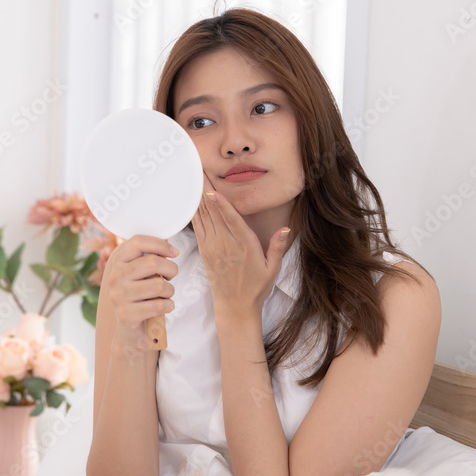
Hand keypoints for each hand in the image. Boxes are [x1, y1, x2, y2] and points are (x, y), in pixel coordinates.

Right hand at [101, 234, 179, 351]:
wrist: (129, 330)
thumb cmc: (141, 296)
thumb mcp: (141, 273)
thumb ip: (150, 257)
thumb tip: (170, 248)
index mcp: (118, 261)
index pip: (138, 241)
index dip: (160, 244)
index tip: (174, 253)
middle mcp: (115, 276)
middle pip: (153, 262)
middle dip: (171, 269)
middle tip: (170, 277)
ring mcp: (118, 296)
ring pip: (159, 285)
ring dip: (170, 290)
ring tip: (165, 294)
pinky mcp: (126, 314)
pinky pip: (159, 305)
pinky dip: (168, 305)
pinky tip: (165, 306)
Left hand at [192, 172, 290, 319]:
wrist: (235, 306)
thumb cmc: (256, 287)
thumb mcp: (273, 268)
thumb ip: (277, 246)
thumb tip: (285, 229)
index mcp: (245, 245)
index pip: (231, 220)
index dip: (221, 204)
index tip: (212, 189)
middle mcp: (226, 244)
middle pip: (214, 212)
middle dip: (206, 189)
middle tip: (199, 169)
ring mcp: (213, 247)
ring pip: (204, 216)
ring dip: (198, 196)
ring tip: (193, 177)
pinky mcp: (205, 251)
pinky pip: (198, 227)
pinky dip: (194, 212)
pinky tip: (191, 199)